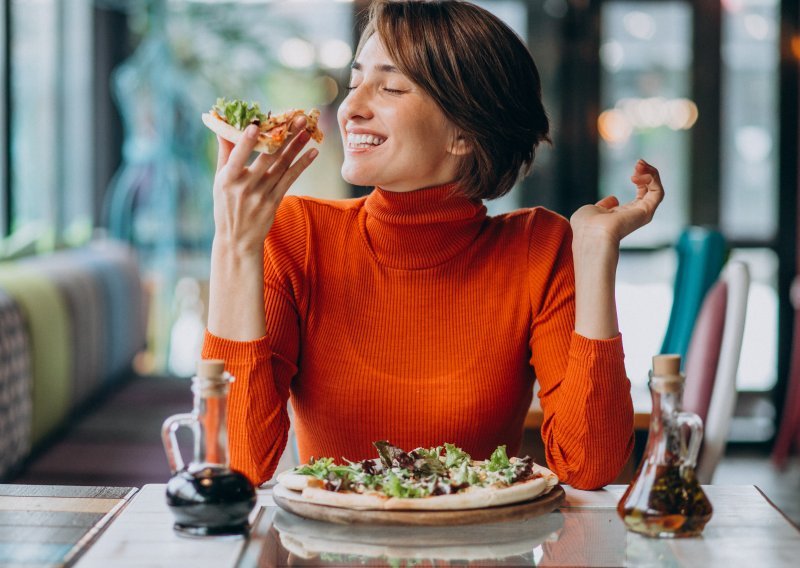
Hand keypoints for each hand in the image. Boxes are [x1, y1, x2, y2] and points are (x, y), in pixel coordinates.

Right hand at [212, 117, 317, 254]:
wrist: (237, 239)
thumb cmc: (226, 205)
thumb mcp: (219, 181)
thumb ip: (225, 154)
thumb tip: (222, 127)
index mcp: (227, 179)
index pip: (237, 157)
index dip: (247, 142)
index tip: (256, 125)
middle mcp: (245, 187)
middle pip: (267, 157)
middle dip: (284, 136)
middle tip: (297, 118)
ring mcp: (262, 195)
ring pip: (282, 166)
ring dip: (297, 147)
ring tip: (308, 130)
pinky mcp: (274, 201)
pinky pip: (291, 179)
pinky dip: (302, 165)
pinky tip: (312, 152)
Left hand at [570, 159, 664, 246]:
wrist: (590, 233)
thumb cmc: (586, 225)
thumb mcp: (591, 210)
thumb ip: (603, 205)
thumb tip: (613, 199)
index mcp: (623, 215)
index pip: (641, 195)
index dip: (640, 179)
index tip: (634, 168)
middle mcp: (635, 215)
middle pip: (651, 190)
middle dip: (647, 173)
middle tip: (639, 162)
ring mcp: (642, 214)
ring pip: (657, 190)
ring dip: (651, 173)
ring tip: (639, 164)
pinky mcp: (646, 212)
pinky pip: (658, 192)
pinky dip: (652, 179)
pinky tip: (639, 174)